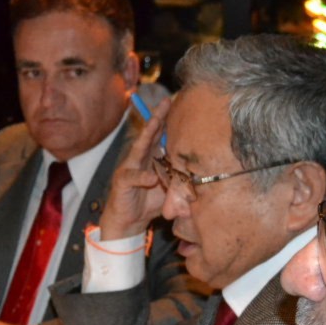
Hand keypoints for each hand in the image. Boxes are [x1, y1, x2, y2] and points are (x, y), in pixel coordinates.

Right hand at [98, 96, 169, 240]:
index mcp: (152, 157)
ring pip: (139, 148)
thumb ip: (182, 180)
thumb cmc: (148, 203)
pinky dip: (142, 177)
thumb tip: (203, 177)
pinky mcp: (123, 182)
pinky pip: (133, 178)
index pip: (161, 136)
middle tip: (166, 102)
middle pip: (149, 134)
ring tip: (155, 122)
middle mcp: (140, 158)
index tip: (178, 104)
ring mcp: (130, 168)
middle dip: (157, 117)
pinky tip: (150, 177)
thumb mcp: (170, 189)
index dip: (168, 121)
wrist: (129, 222)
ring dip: (147, 135)